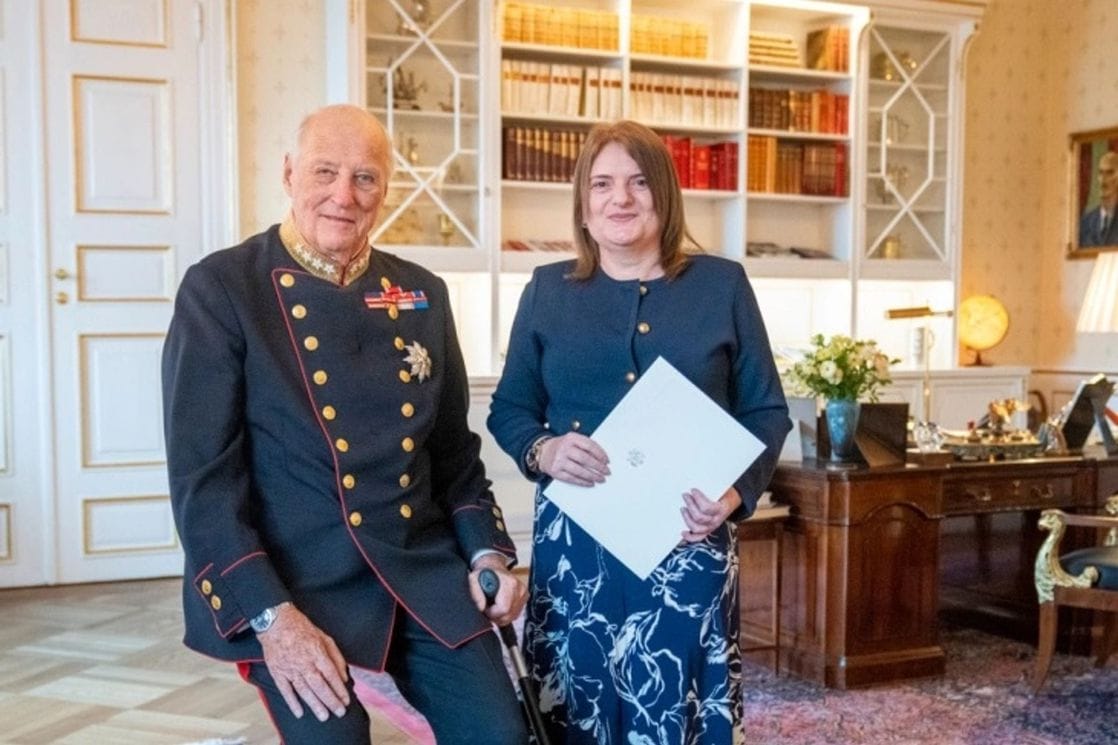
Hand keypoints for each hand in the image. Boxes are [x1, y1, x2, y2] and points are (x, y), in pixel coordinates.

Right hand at [256, 603, 350, 721]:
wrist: (276, 622)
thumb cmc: (302, 628)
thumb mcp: (324, 637)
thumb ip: (336, 657)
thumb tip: (344, 675)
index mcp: (317, 652)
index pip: (331, 675)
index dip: (340, 689)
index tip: (346, 700)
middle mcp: (304, 662)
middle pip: (320, 686)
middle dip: (331, 701)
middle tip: (339, 712)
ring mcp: (290, 668)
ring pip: (304, 691)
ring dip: (315, 705)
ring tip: (324, 716)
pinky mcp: (277, 672)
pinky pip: (285, 690)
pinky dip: (292, 702)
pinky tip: (299, 712)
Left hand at [469, 554, 526, 625]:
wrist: (493, 568)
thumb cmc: (484, 574)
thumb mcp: (473, 579)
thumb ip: (475, 594)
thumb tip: (481, 607)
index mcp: (509, 583)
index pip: (504, 609)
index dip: (492, 613)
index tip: (485, 608)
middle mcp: (519, 588)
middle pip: (508, 616)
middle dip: (496, 616)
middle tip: (488, 607)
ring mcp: (523, 593)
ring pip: (512, 617)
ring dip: (501, 616)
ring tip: (493, 605)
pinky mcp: (524, 598)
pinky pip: (515, 614)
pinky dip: (506, 614)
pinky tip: (500, 606)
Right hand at [539, 432, 609, 486]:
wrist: (542, 451)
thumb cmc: (562, 446)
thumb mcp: (572, 440)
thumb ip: (585, 445)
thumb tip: (601, 458)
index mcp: (571, 438)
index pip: (589, 445)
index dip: (600, 454)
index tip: (607, 461)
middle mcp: (564, 448)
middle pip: (585, 458)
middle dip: (598, 467)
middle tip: (606, 472)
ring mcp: (559, 460)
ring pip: (579, 470)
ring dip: (592, 476)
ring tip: (600, 479)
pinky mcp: (556, 471)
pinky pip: (572, 478)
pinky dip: (582, 482)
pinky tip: (590, 483)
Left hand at [680, 487, 741, 542]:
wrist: (732, 501)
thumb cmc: (724, 493)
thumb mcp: (721, 489)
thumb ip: (710, 489)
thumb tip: (694, 487)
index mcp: (722, 509)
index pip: (707, 507)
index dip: (698, 499)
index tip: (692, 490)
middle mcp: (717, 520)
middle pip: (699, 517)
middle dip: (690, 505)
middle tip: (685, 495)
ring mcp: (712, 527)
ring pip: (696, 528)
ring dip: (687, 518)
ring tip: (683, 508)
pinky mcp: (707, 531)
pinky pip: (698, 538)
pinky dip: (690, 537)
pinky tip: (683, 532)